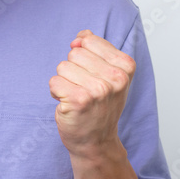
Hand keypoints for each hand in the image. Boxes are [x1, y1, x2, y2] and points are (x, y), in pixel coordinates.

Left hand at [49, 29, 135, 155]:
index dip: (84, 57)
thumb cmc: (100, 106)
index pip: (89, 41)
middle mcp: (115, 78)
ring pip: (63, 66)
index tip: (93, 75)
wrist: (96, 141)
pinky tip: (69, 105)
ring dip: (64, 81)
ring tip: (77, 97)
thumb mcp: (108, 74)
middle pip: (75, 52)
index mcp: (125, 66)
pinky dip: (56, 93)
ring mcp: (98, 90)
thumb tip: (80, 37)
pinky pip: (54, 82)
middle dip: (73, 69)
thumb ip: (96, 49)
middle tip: (84, 88)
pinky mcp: (79, 101)